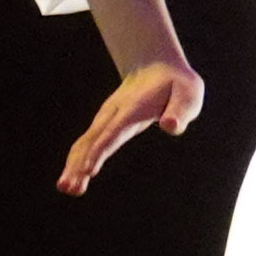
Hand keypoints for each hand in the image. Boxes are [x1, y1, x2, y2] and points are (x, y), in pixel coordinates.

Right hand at [60, 62, 200, 192]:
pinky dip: (77, 160)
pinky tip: (72, 179)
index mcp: (134, 109)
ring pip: (84, 143)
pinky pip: (86, 143)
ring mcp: (105, 118)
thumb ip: (180, 111)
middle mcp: (113, 114)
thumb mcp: (188, 93)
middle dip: (80, 164)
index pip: (113, 132)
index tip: (88, 169)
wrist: (155, 66)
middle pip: (92, 141)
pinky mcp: (103, 124)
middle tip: (69, 187)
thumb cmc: (176, 84)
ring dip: (73, 166)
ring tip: (67, 189)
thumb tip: (171, 127)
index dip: (100, 150)